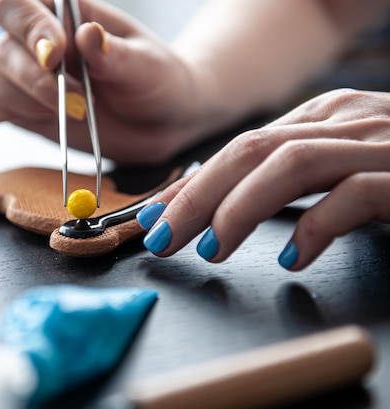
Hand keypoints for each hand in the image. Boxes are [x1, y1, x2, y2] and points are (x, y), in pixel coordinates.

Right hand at [0, 0, 205, 164]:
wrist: (158, 121)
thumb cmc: (156, 82)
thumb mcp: (147, 67)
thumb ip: (115, 55)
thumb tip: (86, 35)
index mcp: (68, 13)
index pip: (22, 2)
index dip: (29, 26)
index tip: (56, 54)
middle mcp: (39, 39)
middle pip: (2, 45)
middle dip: (33, 78)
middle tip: (77, 102)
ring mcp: (26, 73)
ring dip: (20, 100)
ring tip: (68, 113)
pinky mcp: (21, 106)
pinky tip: (35, 118)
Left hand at [136, 89, 389, 269]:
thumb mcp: (338, 167)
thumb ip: (290, 177)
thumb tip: (223, 205)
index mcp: (325, 116)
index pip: (240, 146)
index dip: (191, 183)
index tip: (155, 215)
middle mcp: (347, 121)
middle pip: (250, 150)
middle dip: (196, 196)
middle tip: (162, 236)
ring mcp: (380, 145)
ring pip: (288, 165)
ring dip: (238, 210)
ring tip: (210, 248)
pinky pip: (352, 196)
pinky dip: (313, 227)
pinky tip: (291, 257)